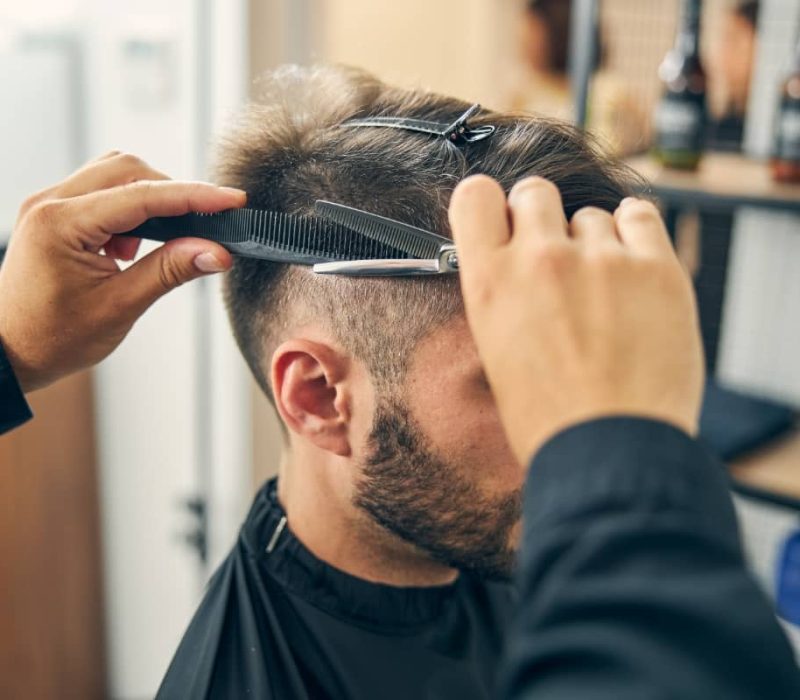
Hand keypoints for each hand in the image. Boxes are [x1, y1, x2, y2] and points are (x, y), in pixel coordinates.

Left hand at [0, 152, 245, 391]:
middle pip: (128, 169)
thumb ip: (170, 271)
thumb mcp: (120, 307)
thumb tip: (216, 251)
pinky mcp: (55, 214)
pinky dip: (130, 210)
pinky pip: (102, 192)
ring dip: (150, 199)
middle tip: (206, 224)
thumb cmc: (53, 338)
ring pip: (115, 175)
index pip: (142, 195)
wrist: (8, 354)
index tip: (232, 201)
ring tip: (162, 242)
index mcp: (61, 224)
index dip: (194, 196)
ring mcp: (49, 204)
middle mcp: (50, 203)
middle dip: (172, 193)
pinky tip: (133, 247)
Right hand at [449, 175, 704, 464]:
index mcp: (490, 282)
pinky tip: (632, 269)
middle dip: (542, 217)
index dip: (491, 206)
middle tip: (556, 258)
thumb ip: (504, 293)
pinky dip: (635, 234)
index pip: (475, 195)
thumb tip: (517, 260)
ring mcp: (602, 260)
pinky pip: (640, 215)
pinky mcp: (656, 268)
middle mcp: (541, 259)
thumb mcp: (497, 351)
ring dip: (594, 241)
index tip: (504, 222)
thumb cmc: (549, 417)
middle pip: (535, 192)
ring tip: (604, 292)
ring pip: (591, 214)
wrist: (611, 453)